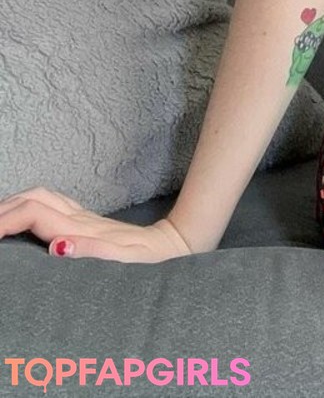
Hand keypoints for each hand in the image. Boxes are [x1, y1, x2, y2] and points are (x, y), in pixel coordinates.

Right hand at [0, 187, 193, 261]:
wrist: (173, 245)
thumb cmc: (148, 258)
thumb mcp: (124, 260)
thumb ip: (92, 252)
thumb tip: (58, 246)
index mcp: (80, 228)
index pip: (33, 213)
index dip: (4, 220)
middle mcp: (78, 218)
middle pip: (33, 198)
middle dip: (4, 208)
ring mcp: (82, 217)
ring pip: (41, 196)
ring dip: (14, 203)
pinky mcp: (86, 221)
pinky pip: (51, 204)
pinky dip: (28, 206)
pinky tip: (23, 218)